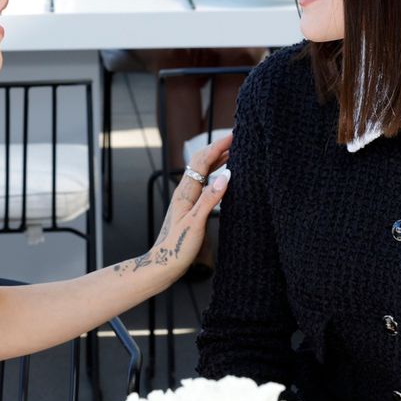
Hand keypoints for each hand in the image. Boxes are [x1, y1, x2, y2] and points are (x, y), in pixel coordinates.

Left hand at [125, 133, 231, 282]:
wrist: (163, 264)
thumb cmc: (178, 247)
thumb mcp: (196, 223)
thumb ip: (210, 199)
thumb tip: (226, 176)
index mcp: (185, 192)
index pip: (202, 161)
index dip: (218, 146)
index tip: (233, 136)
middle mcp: (185, 192)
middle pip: (201, 162)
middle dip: (217, 148)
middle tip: (236, 139)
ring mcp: (187, 199)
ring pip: (202, 172)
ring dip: (216, 160)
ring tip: (233, 152)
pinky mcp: (190, 207)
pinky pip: (204, 184)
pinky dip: (214, 175)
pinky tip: (223, 177)